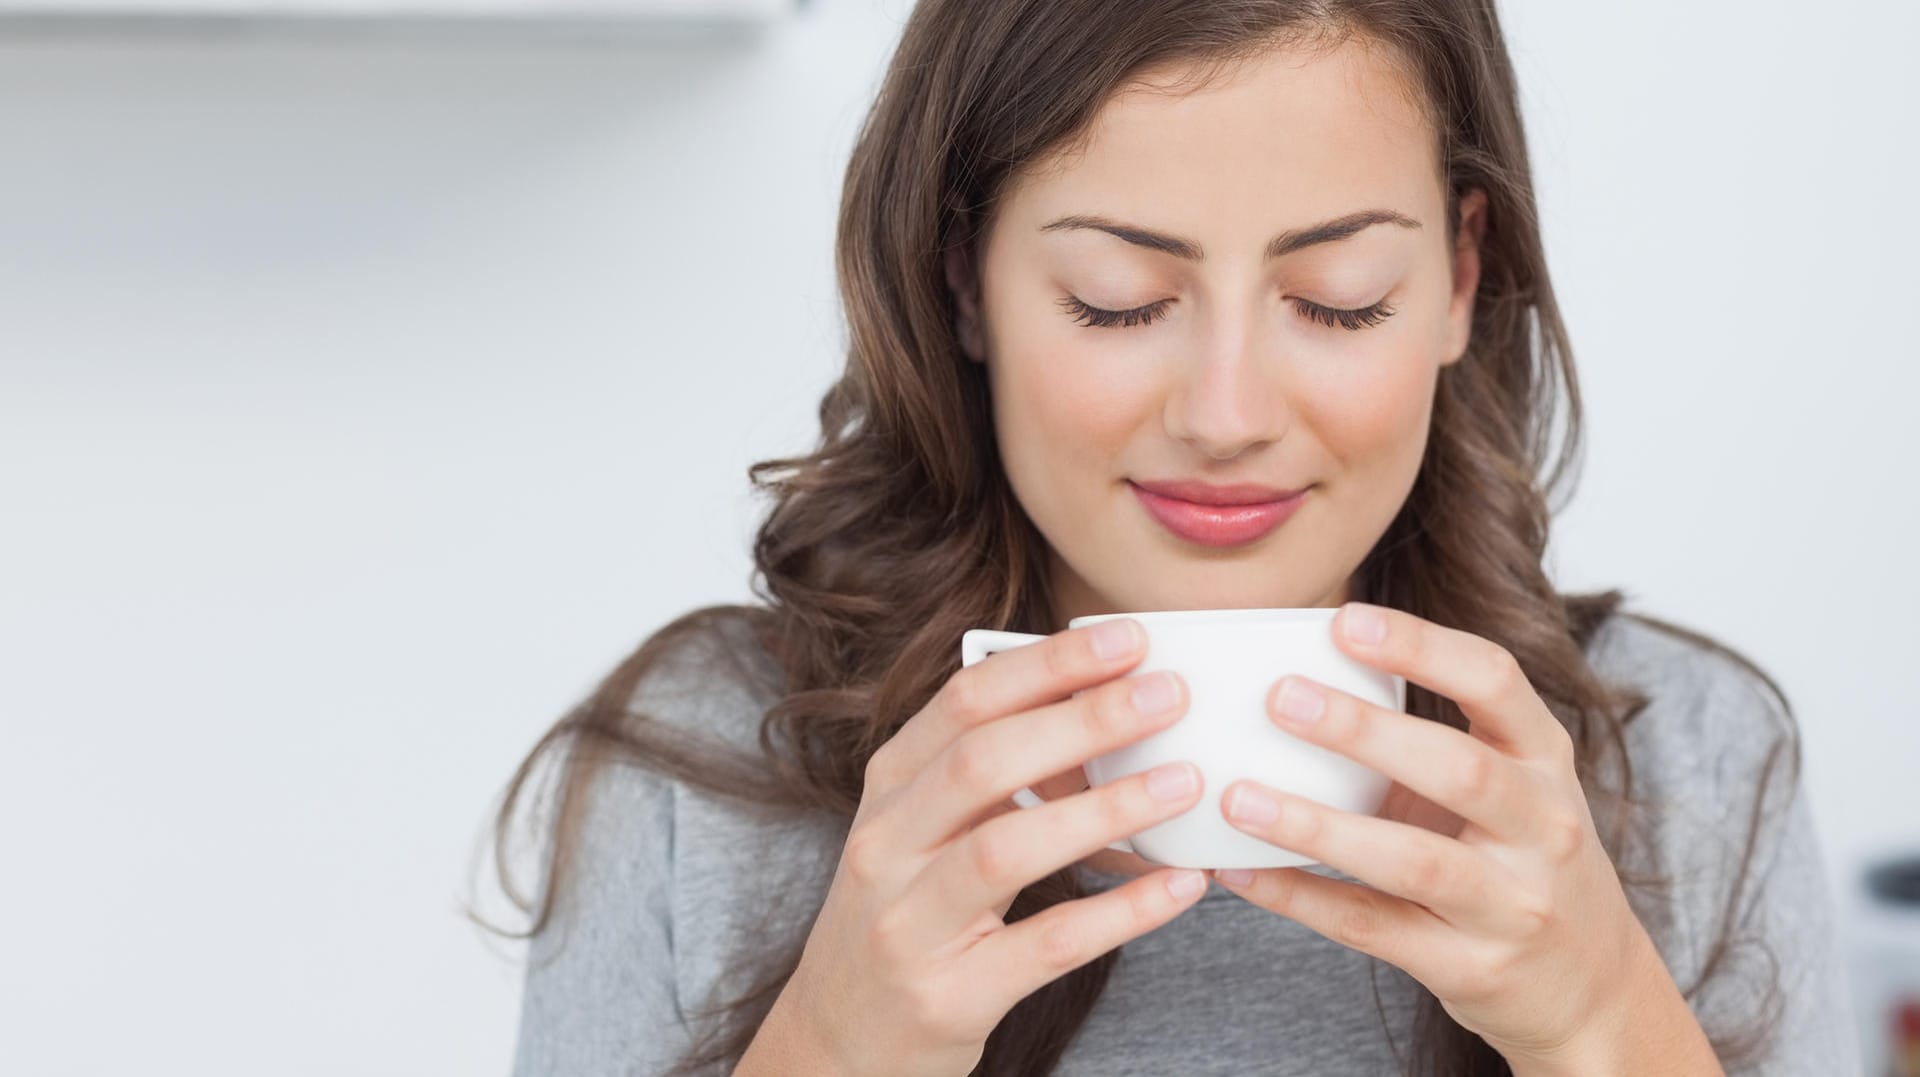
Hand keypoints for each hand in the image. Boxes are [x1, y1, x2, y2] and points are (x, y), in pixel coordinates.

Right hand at [759, 618, 1209, 1076]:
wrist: (838, 1040)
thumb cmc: (903, 916)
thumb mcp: (923, 831)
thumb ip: (991, 775)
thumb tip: (1104, 711)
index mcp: (888, 788)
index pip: (963, 702)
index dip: (1047, 665)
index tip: (1127, 639)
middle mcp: (885, 846)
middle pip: (982, 762)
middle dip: (1082, 719)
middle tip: (1169, 693)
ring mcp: (908, 923)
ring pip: (1005, 849)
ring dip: (1104, 810)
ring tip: (1184, 782)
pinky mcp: (948, 995)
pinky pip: (1045, 945)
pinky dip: (1119, 912)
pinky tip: (1180, 886)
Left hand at [1205, 602, 1662, 1066]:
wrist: (1590, 986)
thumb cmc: (1519, 859)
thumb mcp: (1507, 785)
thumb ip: (1426, 739)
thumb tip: (1293, 677)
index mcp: (1545, 760)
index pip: (1496, 682)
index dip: (1422, 645)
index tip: (1343, 620)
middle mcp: (1543, 827)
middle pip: (1460, 769)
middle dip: (1365, 731)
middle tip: (1279, 698)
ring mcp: (1512, 904)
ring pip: (1414, 860)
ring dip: (1318, 827)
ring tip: (1239, 798)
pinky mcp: (1471, 969)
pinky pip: (1372, 927)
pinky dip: (1299, 897)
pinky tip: (1241, 873)